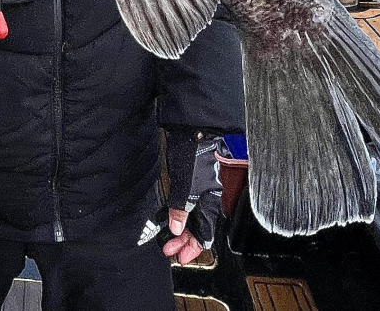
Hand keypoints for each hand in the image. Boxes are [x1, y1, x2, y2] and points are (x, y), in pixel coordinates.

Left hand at [163, 130, 225, 262]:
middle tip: (168, 249)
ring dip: (179, 228)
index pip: (205, 233)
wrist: (193, 124)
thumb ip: (181, 207)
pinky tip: (167, 215)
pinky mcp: (190, 177)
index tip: (179, 256)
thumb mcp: (185, 182)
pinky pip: (184, 202)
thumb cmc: (194, 149)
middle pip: (198, 226)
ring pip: (191, 215)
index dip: (192, 247)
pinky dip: (176, 212)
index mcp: (212, 199)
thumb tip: (176, 228)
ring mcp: (199, 186)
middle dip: (184, 241)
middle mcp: (208, 195)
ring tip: (167, 237)